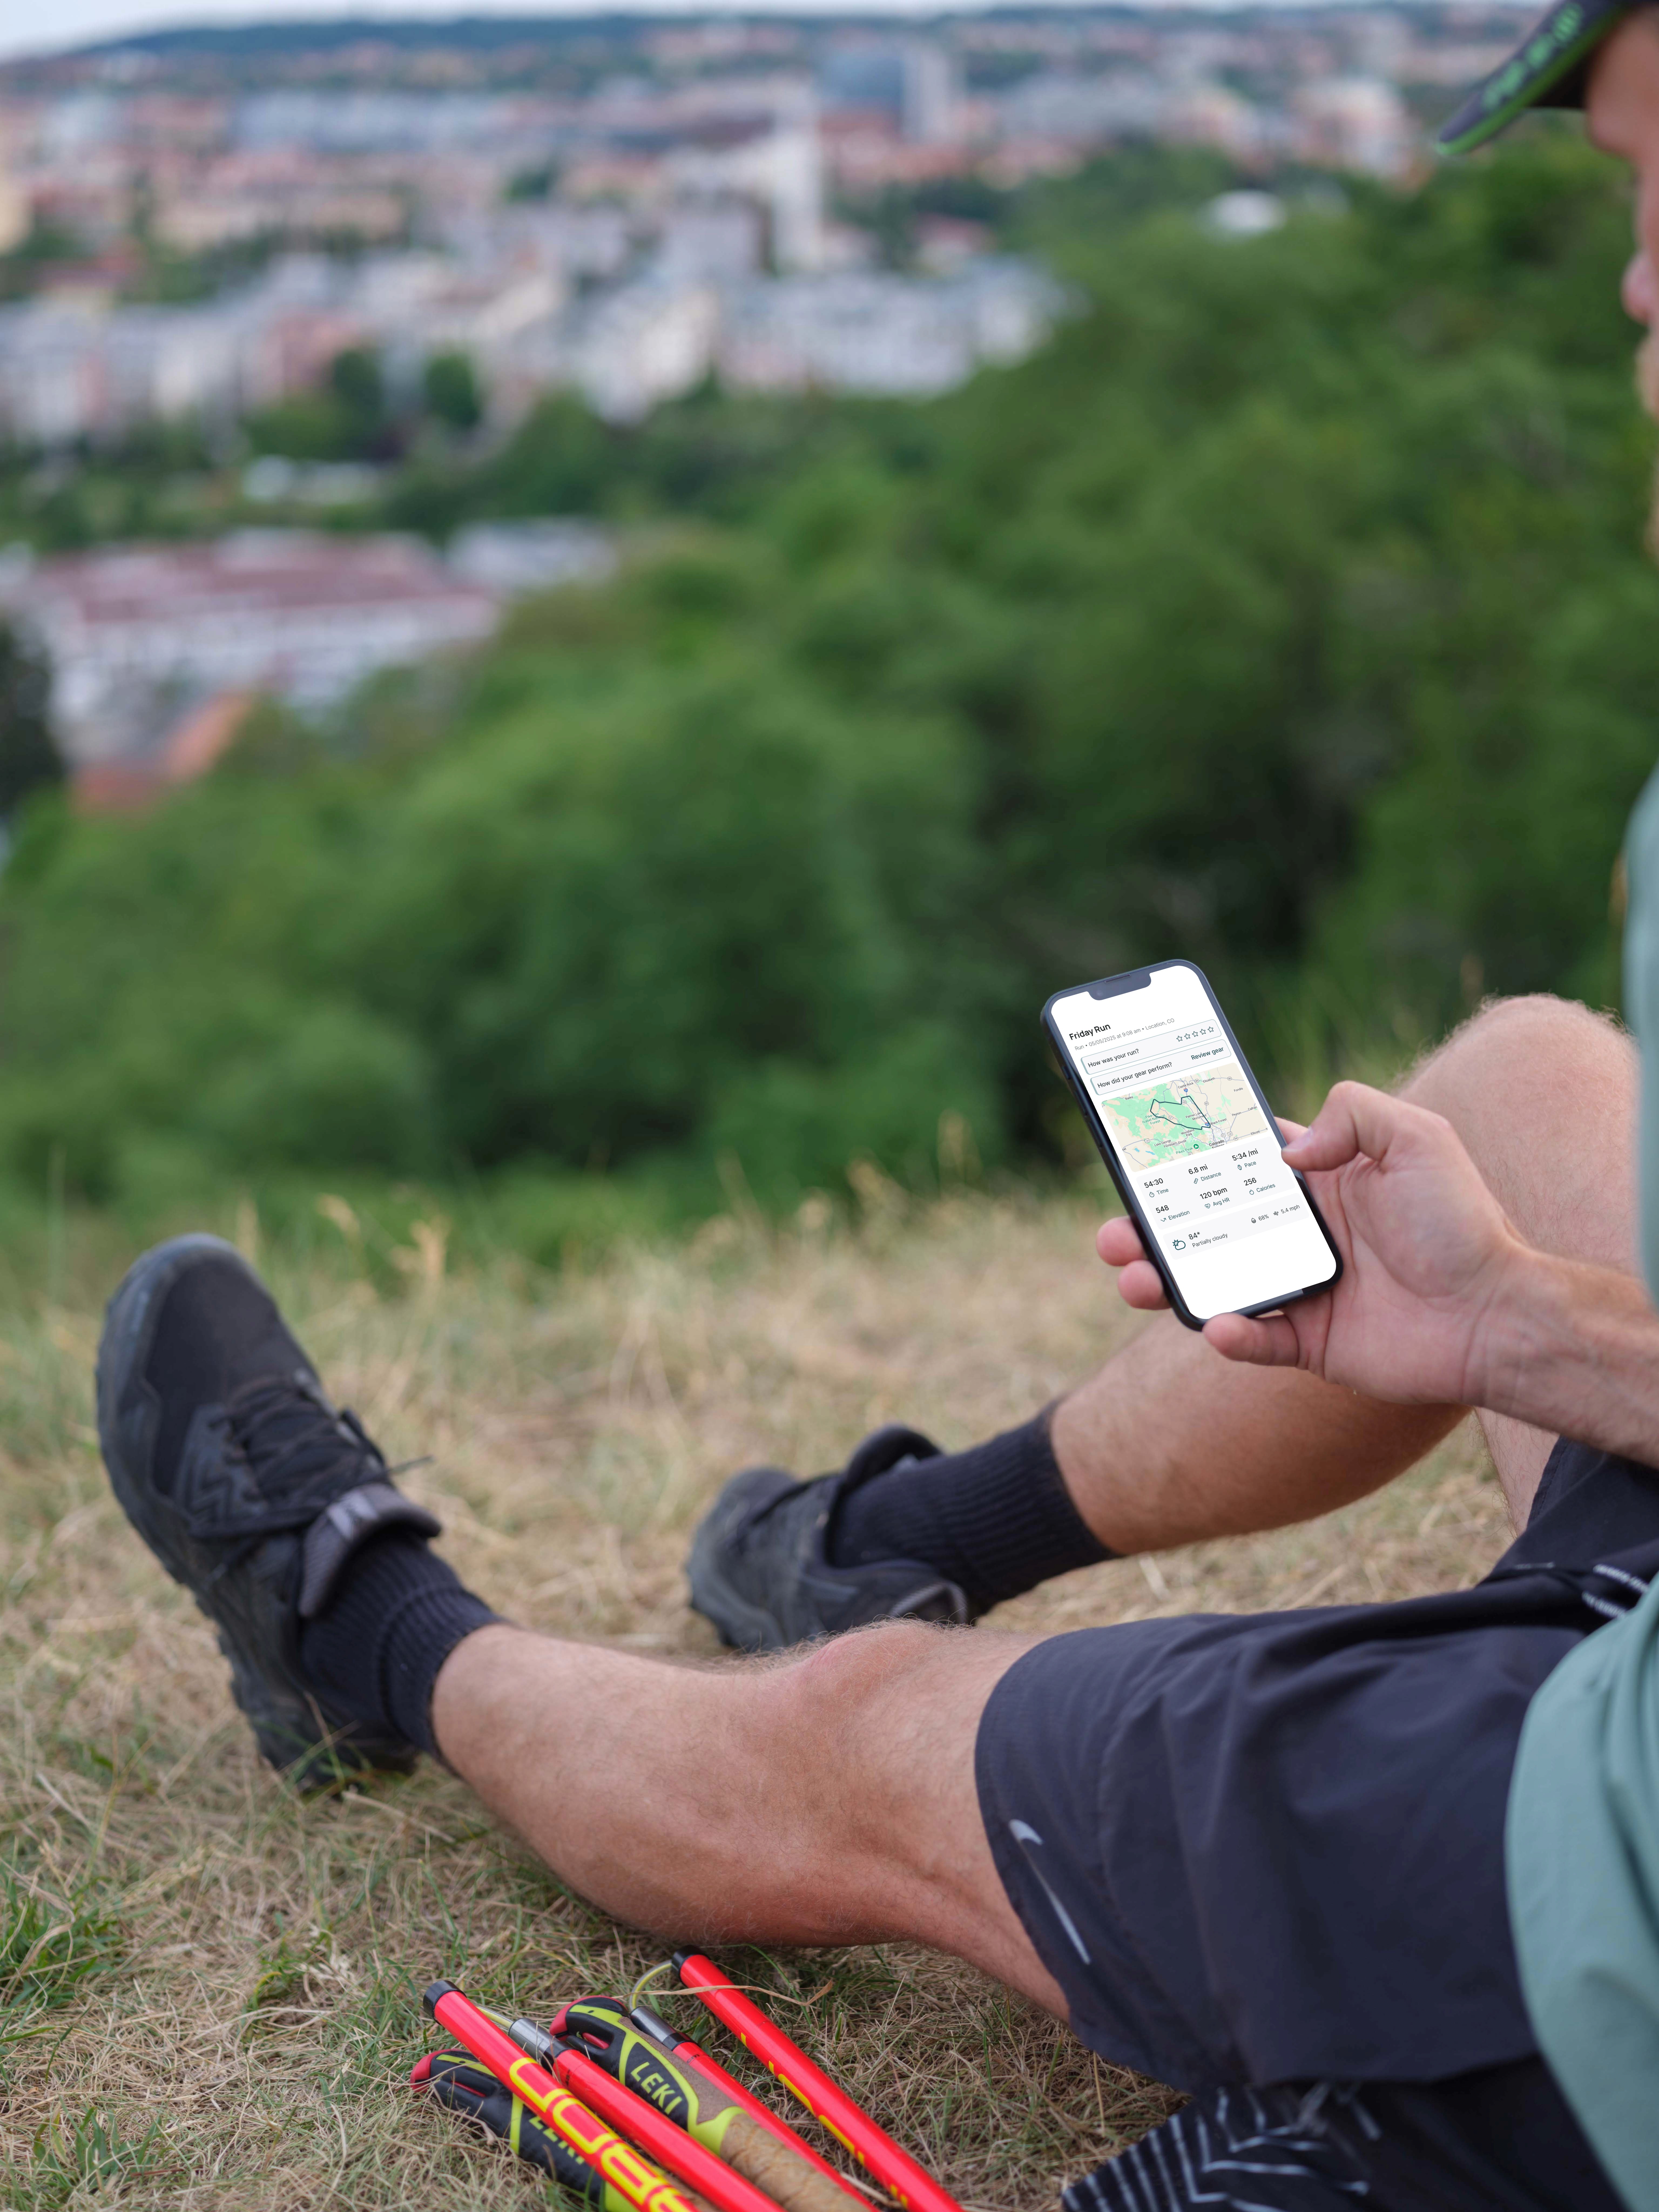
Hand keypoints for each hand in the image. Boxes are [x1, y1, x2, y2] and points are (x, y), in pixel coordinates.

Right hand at [1095, 1082, 1528, 1404]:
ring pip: (1215, 1284)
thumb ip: (1351, 1113)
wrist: (1497, 1313)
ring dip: (1167, 1281)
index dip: (1187, 1159)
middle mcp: (1302, 1233)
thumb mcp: (1417, 1137)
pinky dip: (1232, 1336)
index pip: (1237, 1164)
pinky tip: (1219, 1326)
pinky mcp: (1312, 1342)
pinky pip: (1257, 1342)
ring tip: (1133, 1279)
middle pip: (1206, 1227)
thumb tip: (1288, 1152)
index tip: (1141, 1154)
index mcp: (1319, 1183)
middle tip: (1113, 1232)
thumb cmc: (1462, 1222)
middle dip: (1152, 1228)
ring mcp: (1303, 1289)